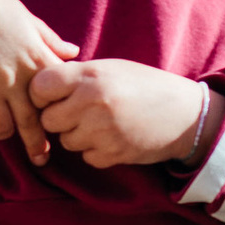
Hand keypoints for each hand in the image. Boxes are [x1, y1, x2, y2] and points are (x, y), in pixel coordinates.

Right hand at [0, 0, 77, 162]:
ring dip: (3, 135)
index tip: (64, 124)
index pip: (57, 96)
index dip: (61, 112)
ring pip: (2, 128)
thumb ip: (49, 39)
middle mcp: (14, 77)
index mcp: (34, 57)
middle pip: (32, 122)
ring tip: (3, 136)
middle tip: (41, 158)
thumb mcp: (24, 16)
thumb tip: (73, 52)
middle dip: (38, 144)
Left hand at [31, 56, 214, 170]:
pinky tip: (113, 137)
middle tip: (78, 112)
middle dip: (59, 118)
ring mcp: (102, 130)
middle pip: (47, 119)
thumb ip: (77, 76)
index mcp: (90, 75)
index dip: (41, 94)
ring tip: (100, 123)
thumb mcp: (111, 68)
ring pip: (65, 141)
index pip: (39, 86)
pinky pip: (86, 156)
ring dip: (77, 135)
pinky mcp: (112, 154)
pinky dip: (95, 150)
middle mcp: (92, 102)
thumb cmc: (145, 86)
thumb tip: (39, 86)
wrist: (186, 114)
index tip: (52, 96)